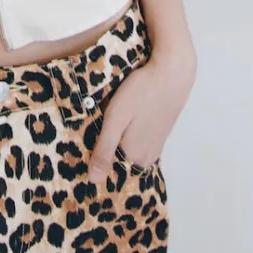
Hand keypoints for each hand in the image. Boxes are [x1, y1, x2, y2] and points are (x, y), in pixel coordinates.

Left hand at [87, 51, 195, 184]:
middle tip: (88, 136)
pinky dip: (127, 138)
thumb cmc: (141, 93)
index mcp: (134, 157)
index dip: (94, 164)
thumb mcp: (116, 118)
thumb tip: (93, 180)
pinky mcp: (159, 134)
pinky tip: (121, 124)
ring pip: (128, 152)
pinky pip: (138, 143)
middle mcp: (147, 157)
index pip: (109, 173)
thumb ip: (105, 149)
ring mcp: (155, 146)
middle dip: (103, 154)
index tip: (79, 154)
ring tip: (102, 128)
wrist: (173, 73)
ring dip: (115, 144)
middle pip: (119, 163)